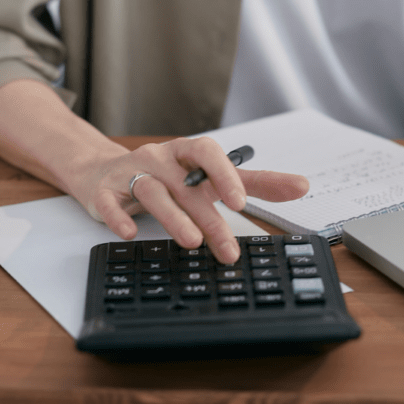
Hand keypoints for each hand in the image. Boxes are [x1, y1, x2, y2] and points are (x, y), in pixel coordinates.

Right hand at [67, 137, 308, 264]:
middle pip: (186, 186)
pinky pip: (109, 203)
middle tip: (228, 250)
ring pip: (152, 191)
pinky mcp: (104, 192)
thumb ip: (254, 183)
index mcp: (187, 153)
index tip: (242, 202)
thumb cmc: (166, 176)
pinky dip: (119, 217)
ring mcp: (131, 174)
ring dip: (173, 217)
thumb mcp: (208, 177)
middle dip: (208, 218)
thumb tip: (301, 185)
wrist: (102, 172)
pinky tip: (129, 234)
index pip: (209, 154)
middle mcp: (160, 159)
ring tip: (192, 241)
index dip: (225, 175)